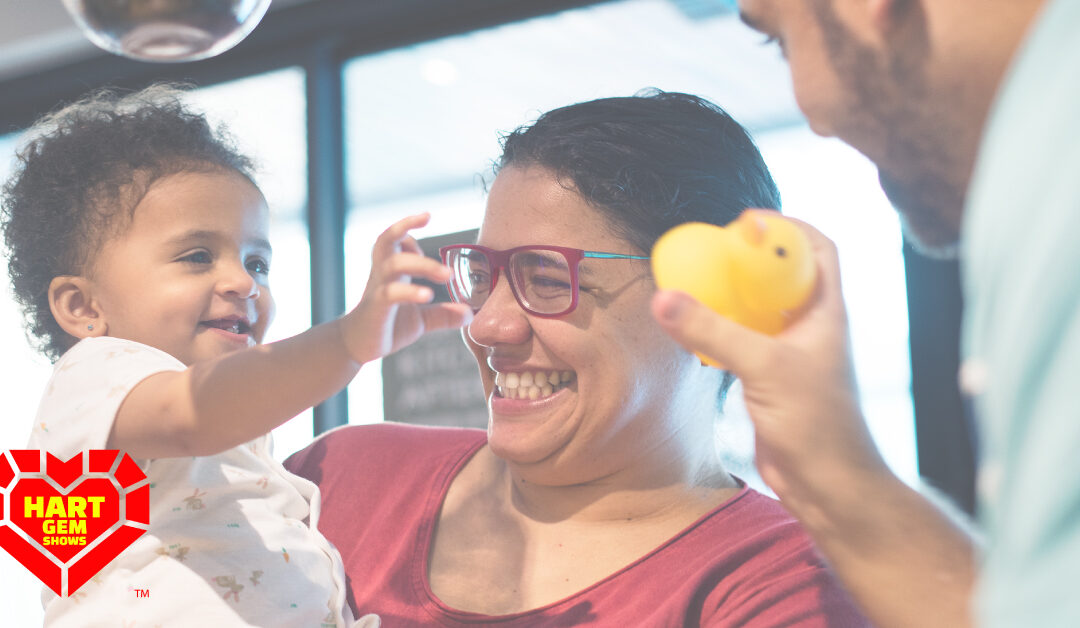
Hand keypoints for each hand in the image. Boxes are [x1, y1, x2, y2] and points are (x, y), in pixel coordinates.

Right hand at [343, 213, 472, 364]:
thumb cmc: (386, 325)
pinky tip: (427, 295)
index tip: (426, 223)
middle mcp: (382, 274)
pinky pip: (390, 293)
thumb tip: (470, 313)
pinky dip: (410, 291)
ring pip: (393, 263)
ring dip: (422, 264)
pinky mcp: (376, 308)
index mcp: (391, 270)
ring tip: (446, 275)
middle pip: (386, 240)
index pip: (392, 237)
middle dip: (406, 228)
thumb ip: (443, 314)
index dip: (406, 228)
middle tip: (430, 222)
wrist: (356, 346)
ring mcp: (377, 289)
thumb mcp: (420, 319)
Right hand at [651, 217, 889, 503]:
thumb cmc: (816, 424)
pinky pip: (742, 342)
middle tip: (713, 250)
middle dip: (751, 259)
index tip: (748, 221)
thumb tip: (664, 299)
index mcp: (826, 312)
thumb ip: (713, 332)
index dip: (788, 228)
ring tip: (698, 284)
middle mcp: (810, 327)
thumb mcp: (764, 367)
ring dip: (732, 296)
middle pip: (783, 275)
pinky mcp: (770, 380)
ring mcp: (791, 354)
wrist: (827, 485)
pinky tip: (695, 332)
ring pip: (760, 310)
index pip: (818, 249)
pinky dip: (720, 331)